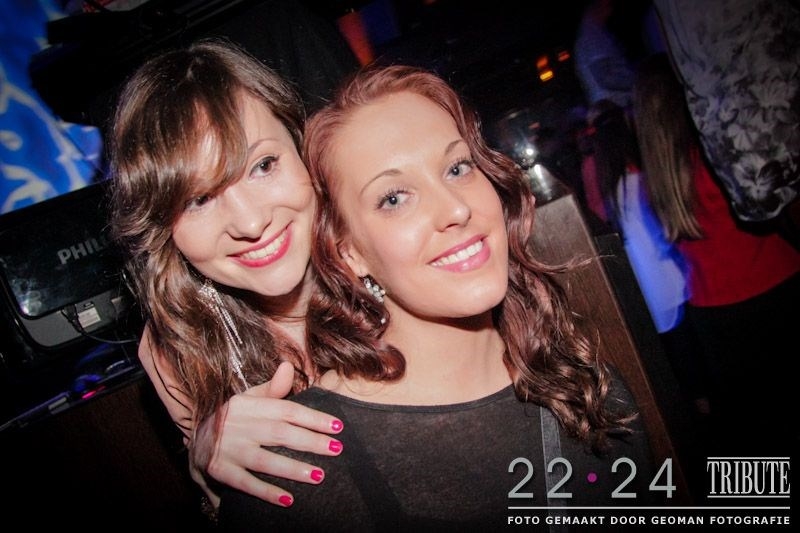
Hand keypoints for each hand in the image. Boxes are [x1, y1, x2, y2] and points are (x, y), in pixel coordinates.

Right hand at [192, 361, 342, 506]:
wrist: (193, 440)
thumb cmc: (231, 418)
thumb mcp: (247, 399)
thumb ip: (272, 388)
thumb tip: (289, 366)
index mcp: (247, 405)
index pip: (286, 410)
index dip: (313, 418)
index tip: (337, 426)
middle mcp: (238, 425)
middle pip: (280, 434)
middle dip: (310, 442)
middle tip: (336, 449)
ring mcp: (228, 449)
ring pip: (265, 460)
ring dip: (293, 469)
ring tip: (319, 476)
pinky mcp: (220, 471)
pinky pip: (246, 484)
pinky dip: (267, 492)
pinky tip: (289, 499)